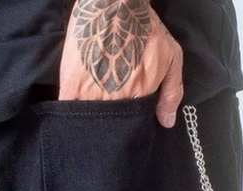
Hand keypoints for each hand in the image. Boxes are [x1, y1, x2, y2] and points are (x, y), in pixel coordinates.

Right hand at [58, 0, 183, 127]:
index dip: (129, 124)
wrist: (115, 3)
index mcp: (140, 93)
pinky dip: (72, 114)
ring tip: (95, 109)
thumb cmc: (144, 26)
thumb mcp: (171, 54)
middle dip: (111, 126)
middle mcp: (117, 97)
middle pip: (111, 126)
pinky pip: (70, 111)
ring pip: (91, 121)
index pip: (133, 123)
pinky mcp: (72, 87)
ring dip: (92, 121)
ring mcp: (92, 93)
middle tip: (110, 113)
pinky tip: (76, 110)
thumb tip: (167, 123)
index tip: (127, 121)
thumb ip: (172, 91)